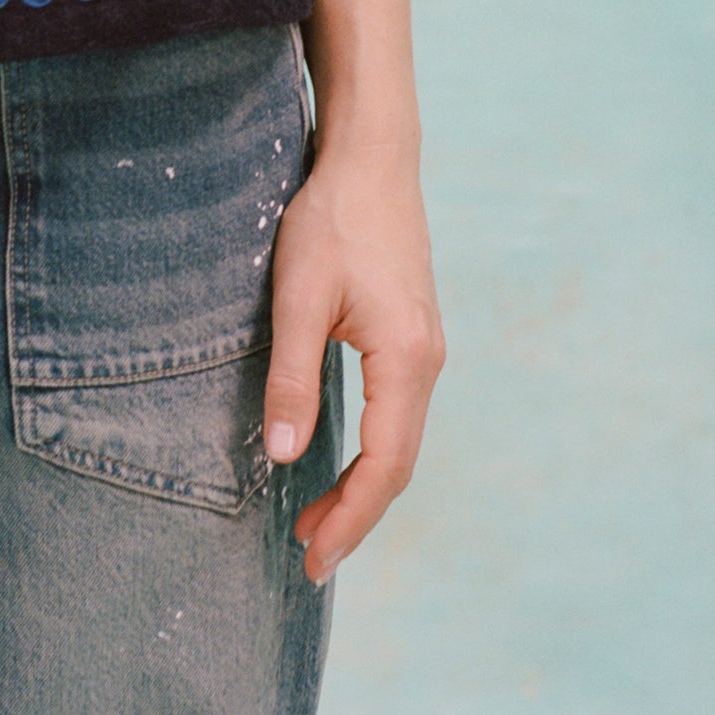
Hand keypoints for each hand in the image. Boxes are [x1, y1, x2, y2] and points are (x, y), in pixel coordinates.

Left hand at [262, 145, 443, 584]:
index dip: (350, 518)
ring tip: (316, 519)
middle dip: (355, 514)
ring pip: (401, 441)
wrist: (371, 156)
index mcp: (406, 360)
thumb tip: (285, 458)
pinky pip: (398, 414)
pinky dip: (372, 450)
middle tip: (309, 555)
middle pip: (398, 464)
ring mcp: (426, 348)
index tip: (313, 558)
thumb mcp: (298, 295)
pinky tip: (341, 460)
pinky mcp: (413, 333)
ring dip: (362, 485)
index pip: (385, 466)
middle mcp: (429, 362)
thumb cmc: (331, 218)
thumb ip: (292, 377)